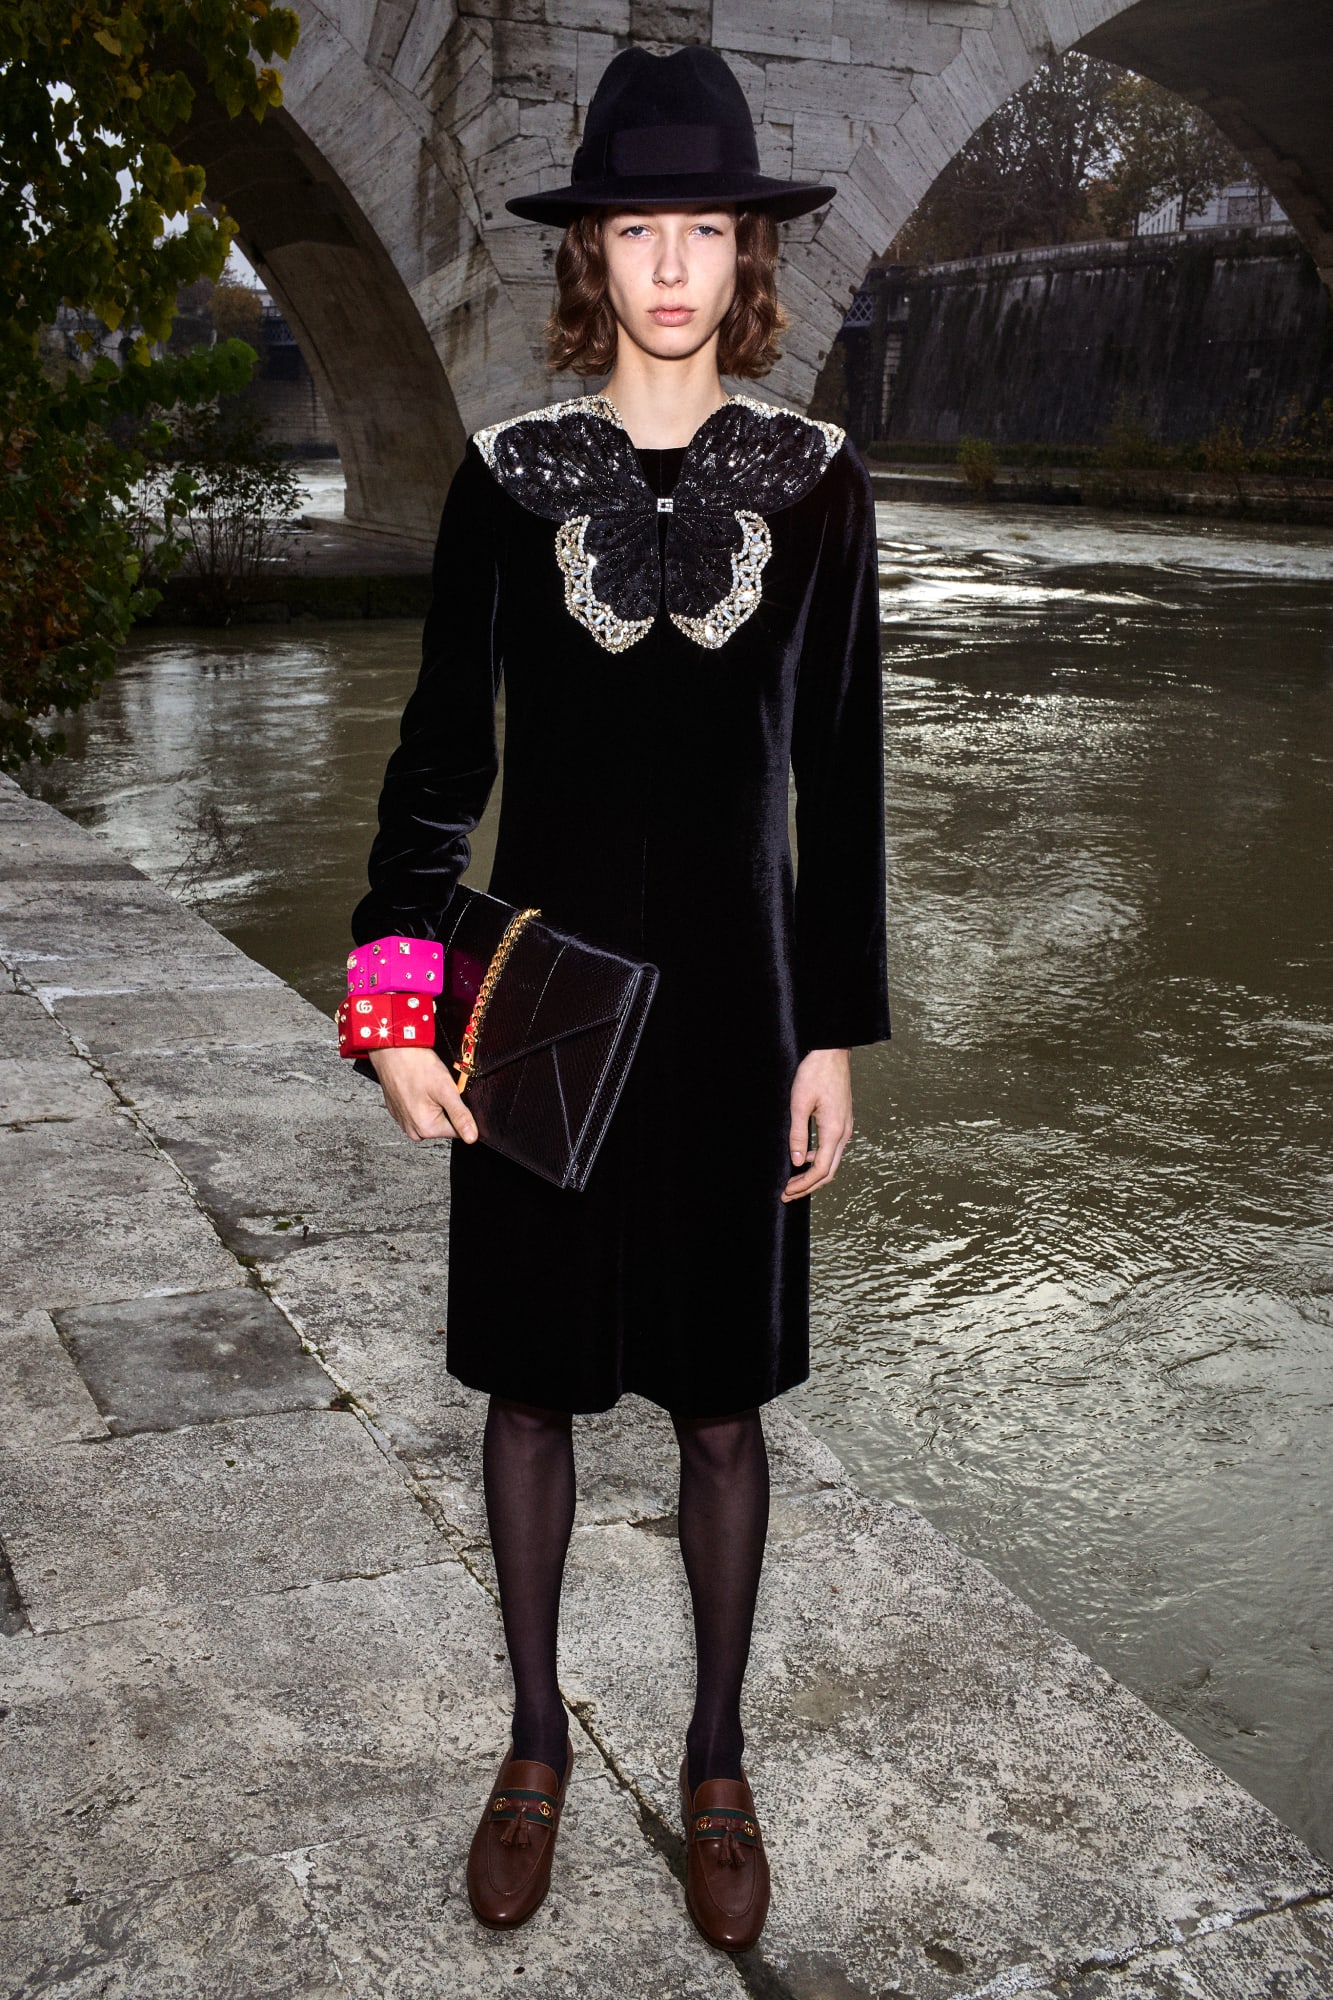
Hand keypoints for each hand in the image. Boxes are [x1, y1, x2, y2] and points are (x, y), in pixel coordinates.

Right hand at [367, 1045, 478, 1144]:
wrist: (393, 1050)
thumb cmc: (416, 1066)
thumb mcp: (445, 1090)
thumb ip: (460, 1116)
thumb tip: (472, 1137)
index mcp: (425, 1129)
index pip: (457, 1130)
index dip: (459, 1111)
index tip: (451, 1095)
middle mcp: (412, 1130)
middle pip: (444, 1124)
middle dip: (446, 1107)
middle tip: (438, 1088)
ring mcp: (403, 1121)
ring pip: (432, 1116)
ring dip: (435, 1103)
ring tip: (428, 1086)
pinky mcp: (398, 1111)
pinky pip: (418, 1110)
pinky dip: (422, 1100)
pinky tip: (419, 1086)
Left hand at [782, 1048, 852, 1200]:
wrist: (832, 1052)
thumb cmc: (815, 1073)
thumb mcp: (799, 1104)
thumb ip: (797, 1134)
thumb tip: (797, 1162)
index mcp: (834, 1130)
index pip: (821, 1170)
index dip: (804, 1185)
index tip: (787, 1191)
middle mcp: (844, 1132)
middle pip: (830, 1171)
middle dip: (809, 1186)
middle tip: (788, 1194)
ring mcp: (846, 1127)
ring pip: (832, 1161)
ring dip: (813, 1174)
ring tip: (793, 1180)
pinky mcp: (843, 1121)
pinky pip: (833, 1148)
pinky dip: (819, 1160)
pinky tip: (803, 1157)